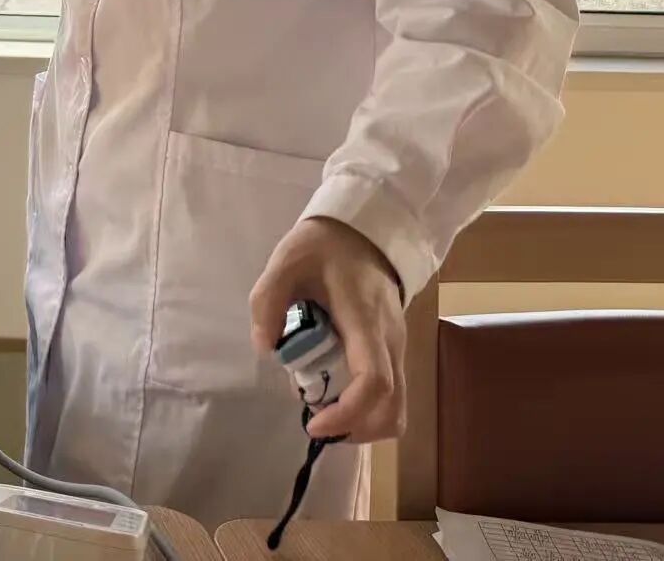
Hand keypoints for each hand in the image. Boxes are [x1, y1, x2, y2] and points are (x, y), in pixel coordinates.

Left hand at [249, 217, 406, 443]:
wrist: (362, 231)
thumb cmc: (323, 247)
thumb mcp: (285, 263)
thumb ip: (268, 303)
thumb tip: (265, 348)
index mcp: (366, 322)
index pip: (375, 382)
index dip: (348, 413)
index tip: (314, 423)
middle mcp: (391, 342)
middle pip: (394, 408)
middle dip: (358, 430)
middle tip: (316, 424)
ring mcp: (398, 347)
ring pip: (397, 406)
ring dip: (363, 423)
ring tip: (323, 411)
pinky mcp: (394, 350)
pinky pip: (391, 393)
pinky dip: (366, 408)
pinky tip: (333, 393)